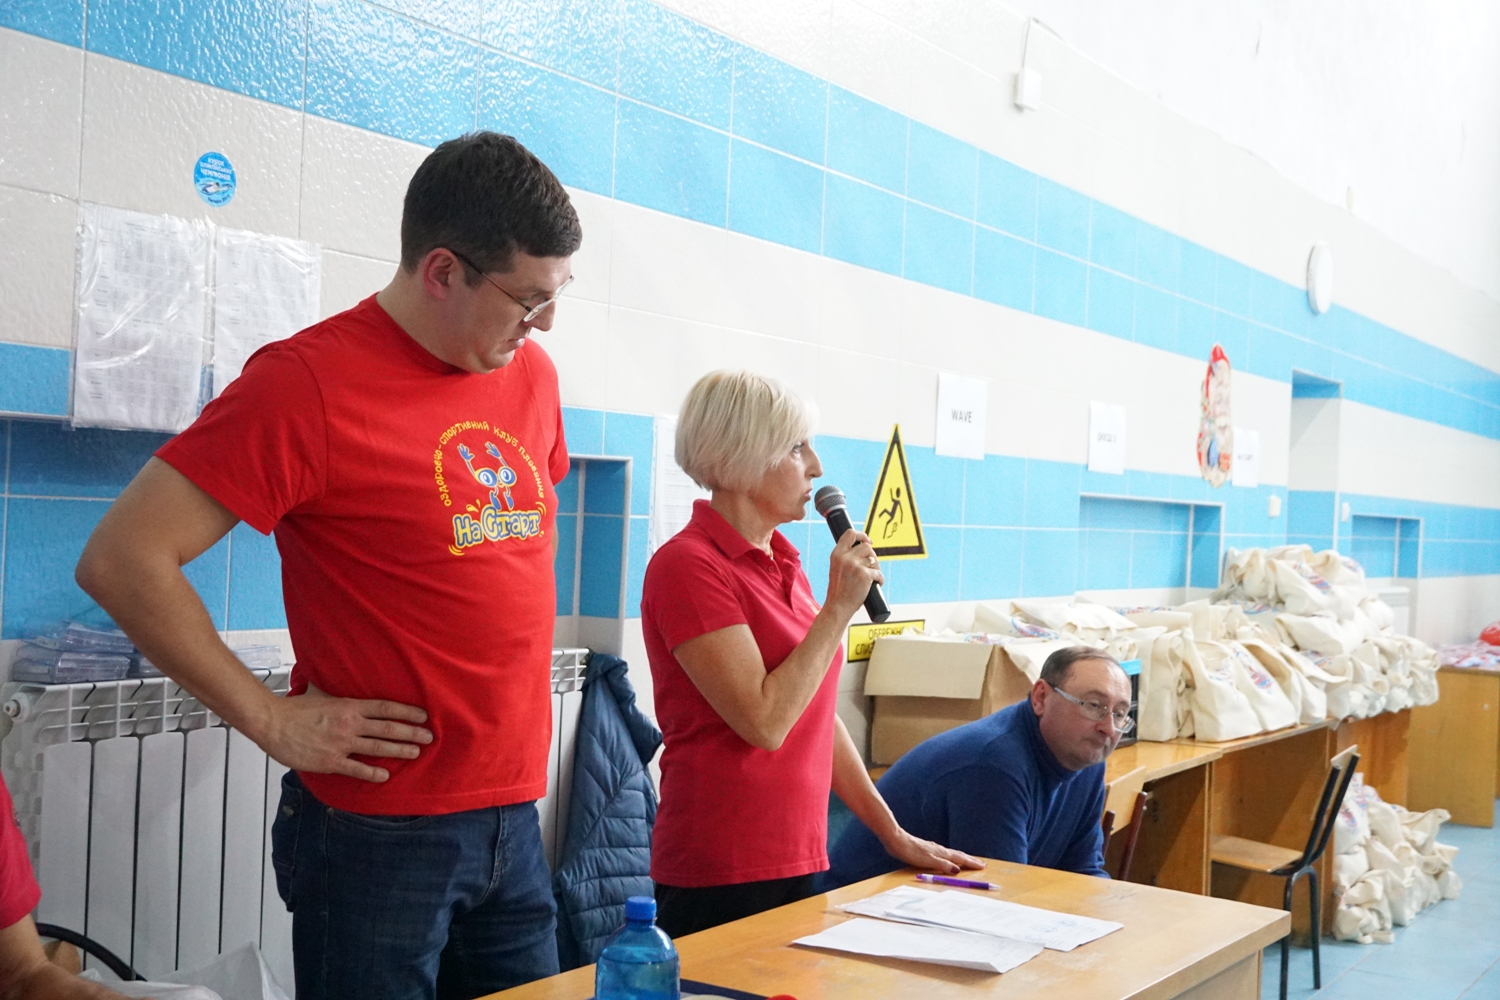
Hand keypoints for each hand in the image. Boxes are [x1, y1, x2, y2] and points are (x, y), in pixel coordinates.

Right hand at [260, 683, 432, 782]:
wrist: (272, 723)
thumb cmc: (295, 709)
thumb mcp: (323, 694)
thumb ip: (339, 694)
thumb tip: (347, 685)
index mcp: (349, 706)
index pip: (386, 707)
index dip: (407, 712)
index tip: (423, 716)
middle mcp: (349, 724)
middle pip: (388, 728)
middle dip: (412, 733)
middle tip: (429, 737)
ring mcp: (341, 744)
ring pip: (378, 748)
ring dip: (400, 750)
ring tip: (416, 752)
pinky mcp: (330, 761)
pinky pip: (357, 769)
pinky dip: (372, 773)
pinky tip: (385, 775)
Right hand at [825, 528, 883, 617]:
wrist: (838, 606)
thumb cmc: (838, 590)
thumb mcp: (837, 568)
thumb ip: (846, 558)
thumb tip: (864, 548)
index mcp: (836, 554)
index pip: (850, 534)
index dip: (861, 535)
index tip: (868, 541)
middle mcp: (845, 557)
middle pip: (866, 547)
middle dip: (872, 556)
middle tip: (871, 566)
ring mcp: (855, 566)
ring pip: (874, 559)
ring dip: (876, 568)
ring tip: (872, 577)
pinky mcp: (865, 575)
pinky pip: (879, 573)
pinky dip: (880, 579)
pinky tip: (876, 584)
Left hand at [882, 829, 985, 874]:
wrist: (896, 840)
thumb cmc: (910, 852)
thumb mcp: (927, 861)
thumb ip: (942, 865)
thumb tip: (957, 870)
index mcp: (941, 853)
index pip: (960, 859)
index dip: (971, 863)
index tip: (983, 866)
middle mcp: (939, 850)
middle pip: (958, 855)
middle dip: (970, 860)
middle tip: (982, 864)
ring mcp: (933, 848)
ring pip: (952, 854)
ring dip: (962, 858)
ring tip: (969, 861)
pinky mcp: (927, 848)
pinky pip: (944, 853)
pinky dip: (952, 856)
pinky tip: (947, 857)